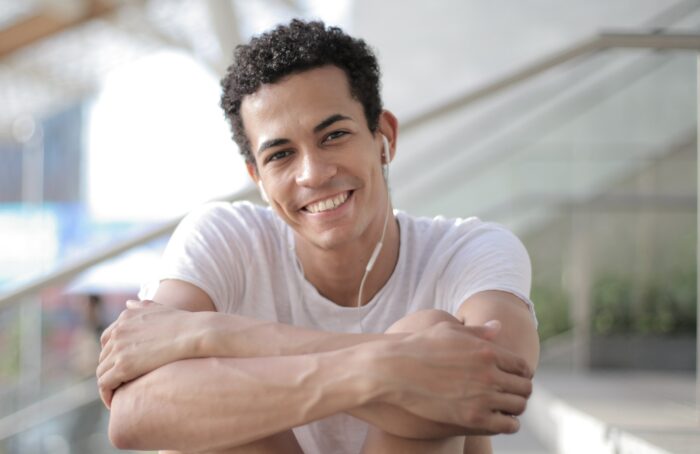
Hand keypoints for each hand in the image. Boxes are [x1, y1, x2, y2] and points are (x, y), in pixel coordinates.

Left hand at [97, 300, 205, 407]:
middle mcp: (118, 331)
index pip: (107, 339)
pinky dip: (106, 394)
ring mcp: (119, 348)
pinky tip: (115, 403)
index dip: (112, 354)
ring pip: (102, 372)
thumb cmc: (185, 323)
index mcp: (125, 317)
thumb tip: (129, 303)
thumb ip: (142, 306)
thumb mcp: (160, 308)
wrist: (195, 334)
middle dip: (111, 370)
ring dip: (109, 384)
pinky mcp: (123, 366)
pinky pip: (105, 384)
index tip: (122, 366)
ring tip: (120, 396)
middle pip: (104, 357)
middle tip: (122, 384)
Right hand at [368, 320, 531, 434]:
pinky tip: (498, 420)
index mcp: (488, 351)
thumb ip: (478, 331)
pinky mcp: (472, 416)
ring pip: (518, 407)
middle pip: (525, 387)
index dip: (522, 374)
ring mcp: (482, 396)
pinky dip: (508, 424)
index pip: (522, 366)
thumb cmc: (420, 346)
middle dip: (520, 391)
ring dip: (515, 408)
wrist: (395, 370)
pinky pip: (506, 425)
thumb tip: (499, 325)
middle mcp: (490, 373)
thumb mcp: (449, 331)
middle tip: (512, 394)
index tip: (514, 378)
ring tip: (505, 408)